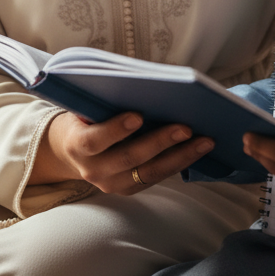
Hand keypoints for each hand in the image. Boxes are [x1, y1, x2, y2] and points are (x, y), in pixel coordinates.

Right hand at [30, 111, 213, 194]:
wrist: (70, 151)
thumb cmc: (84, 118)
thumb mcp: (84, 108)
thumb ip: (103, 102)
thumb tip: (140, 85)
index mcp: (77, 145)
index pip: (95, 140)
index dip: (116, 129)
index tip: (138, 115)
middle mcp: (93, 170)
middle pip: (129, 158)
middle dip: (160, 142)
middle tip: (185, 128)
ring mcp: (112, 184)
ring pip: (149, 173)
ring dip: (180, 157)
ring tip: (204, 141)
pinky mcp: (128, 190)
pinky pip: (156, 177)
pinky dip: (179, 163)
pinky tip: (197, 150)